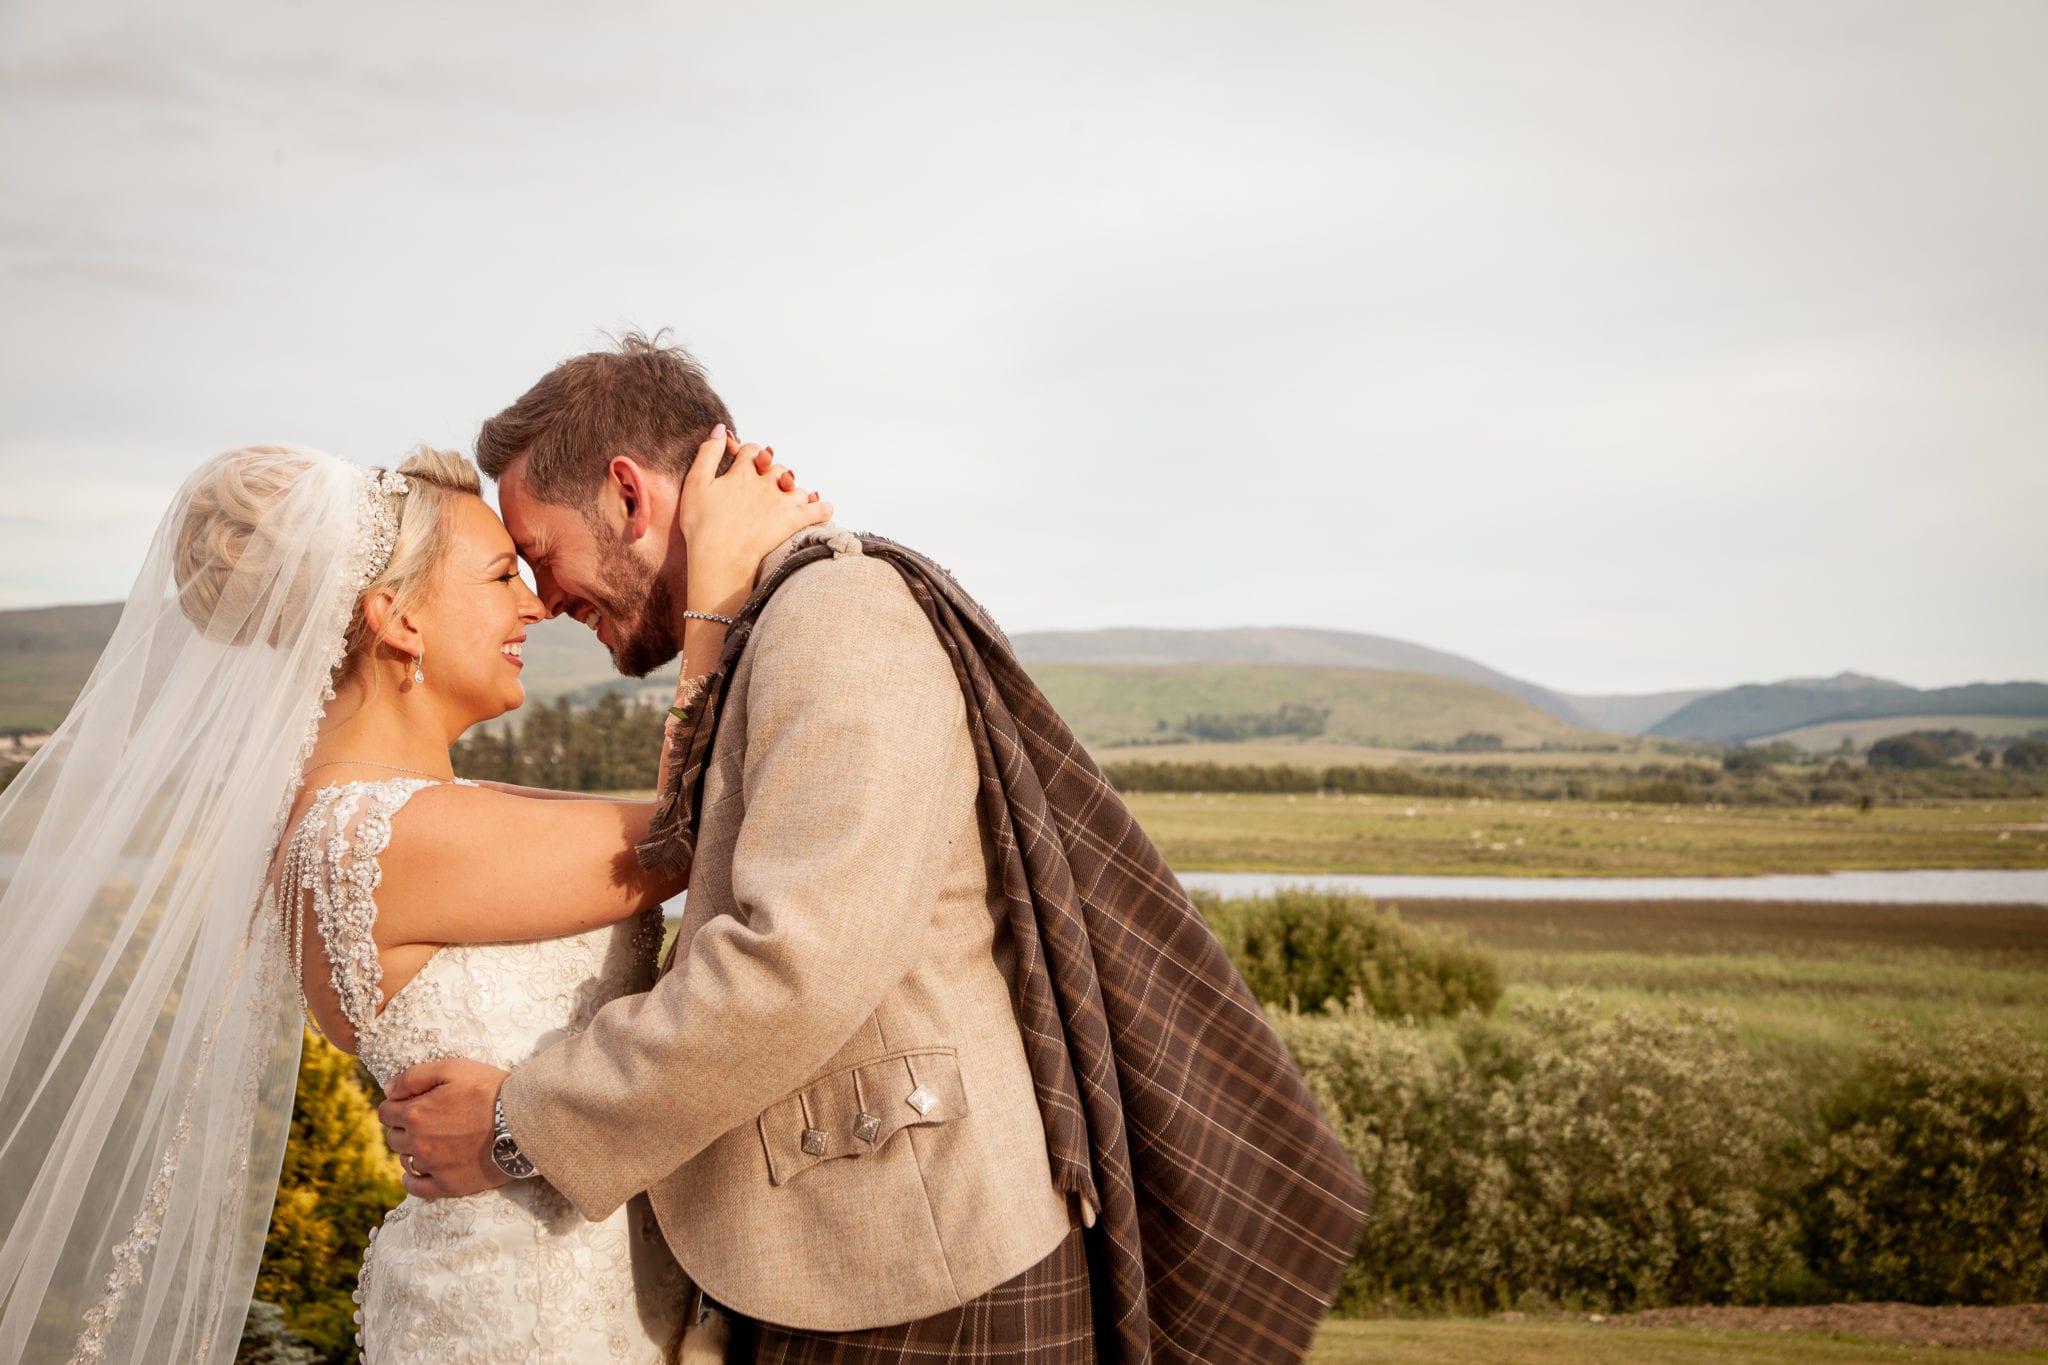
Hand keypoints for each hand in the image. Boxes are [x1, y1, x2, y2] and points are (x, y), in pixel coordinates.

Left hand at [378, 1058, 513, 1199]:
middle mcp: (418, 1143)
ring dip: (411, 1150)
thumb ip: (414, 1077)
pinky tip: (416, 1173)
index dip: (397, 1104)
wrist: (525, 1121)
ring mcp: (433, 1167)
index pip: (385, 1112)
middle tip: (428, 1119)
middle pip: (393, 1137)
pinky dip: (412, 1180)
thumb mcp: (453, 1069)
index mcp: (415, 1114)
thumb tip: (387, 1090)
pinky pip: (417, 1188)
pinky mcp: (449, 1185)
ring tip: (432, 1141)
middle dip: (404, 1126)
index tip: (413, 1102)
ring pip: (405, 1160)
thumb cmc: (490, 1091)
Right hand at [681, 424, 832, 617]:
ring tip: (783, 501)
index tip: (744, 463)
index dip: (748, 454)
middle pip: (776, 466)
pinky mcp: (795, 521)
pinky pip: (818, 509)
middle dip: (770, 472)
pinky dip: (822, 507)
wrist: (720, 559)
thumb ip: (707, 453)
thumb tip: (720, 428)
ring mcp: (782, 501)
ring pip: (796, 486)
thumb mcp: (695, 484)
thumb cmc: (702, 525)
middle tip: (762, 487)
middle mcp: (765, 482)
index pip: (752, 450)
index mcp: (742, 471)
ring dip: (791, 490)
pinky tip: (820, 508)